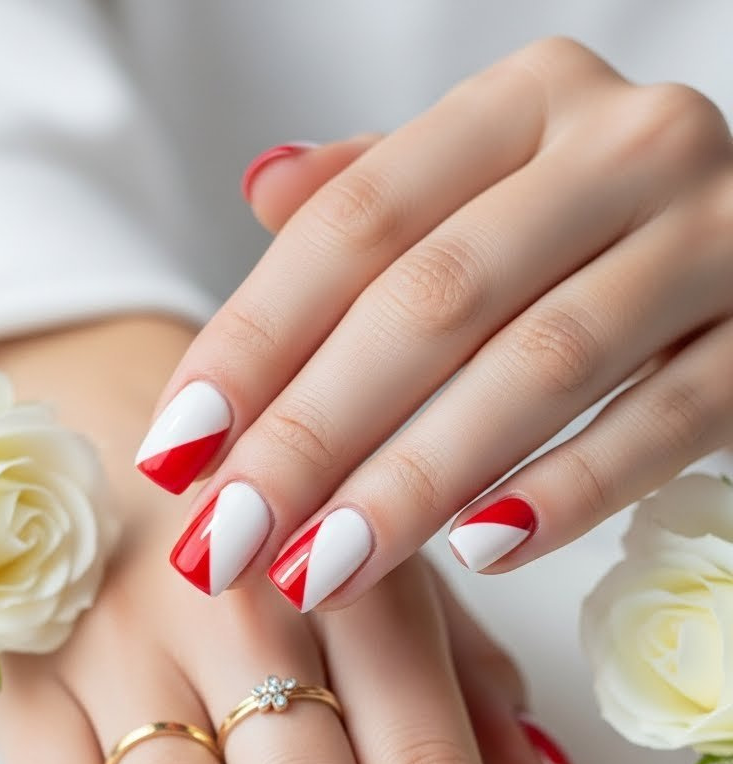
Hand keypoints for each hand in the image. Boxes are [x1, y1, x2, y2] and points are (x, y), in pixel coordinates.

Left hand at [143, 37, 732, 609]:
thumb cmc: (609, 227)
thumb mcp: (496, 180)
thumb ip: (388, 190)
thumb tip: (262, 189)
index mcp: (528, 102)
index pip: (357, 224)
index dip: (254, 342)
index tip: (175, 452)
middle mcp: (622, 147)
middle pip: (431, 301)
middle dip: (313, 434)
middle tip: (227, 541)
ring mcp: (710, 239)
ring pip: (538, 368)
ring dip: (414, 482)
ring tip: (320, 570)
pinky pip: (661, 424)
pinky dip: (567, 492)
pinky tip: (479, 551)